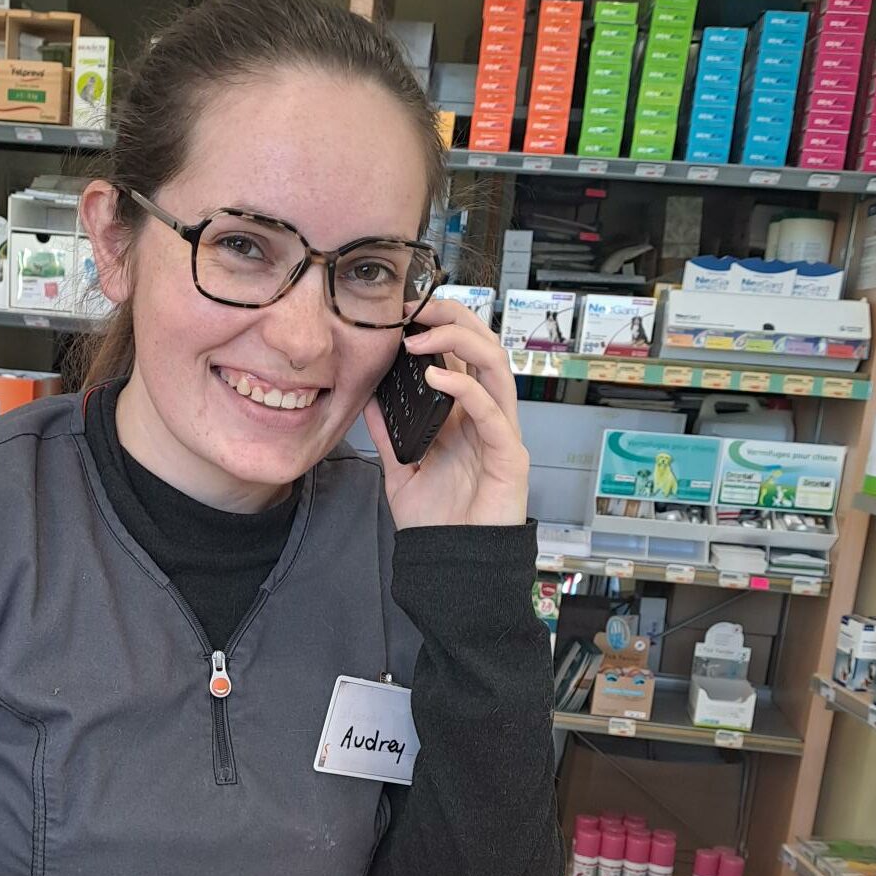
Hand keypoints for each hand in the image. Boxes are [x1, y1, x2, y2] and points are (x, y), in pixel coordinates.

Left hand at [363, 299, 528, 530]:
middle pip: (485, 348)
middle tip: (417, 310)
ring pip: (497, 367)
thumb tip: (366, 398)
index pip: (462, 355)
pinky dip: (466, 388)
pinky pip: (492, 413)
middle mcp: (486, 417)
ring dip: (461, 343)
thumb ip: (387, 434)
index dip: (440, 327)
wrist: (452, 565)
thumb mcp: (401, 469)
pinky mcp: (509, 457)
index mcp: (463, 416)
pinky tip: (436, 377)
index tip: (404, 314)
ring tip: (422, 338)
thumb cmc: (437, 522)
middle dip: (455, 319)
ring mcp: (501, 434)